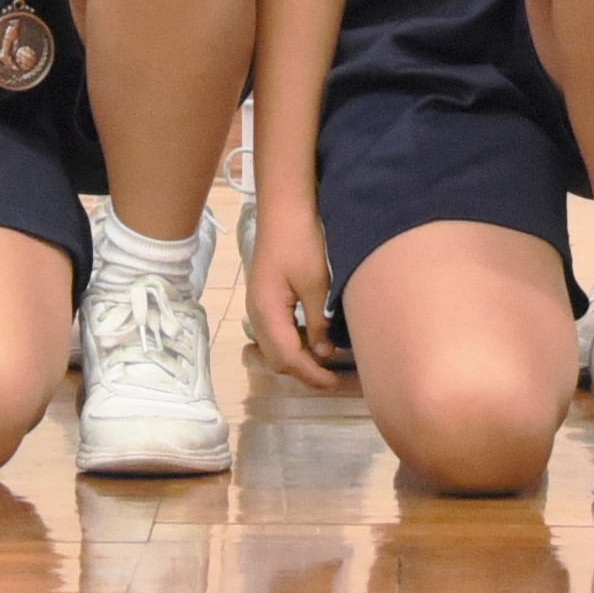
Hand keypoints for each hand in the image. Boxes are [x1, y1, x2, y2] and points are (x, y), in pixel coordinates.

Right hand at [250, 189, 351, 390]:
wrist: (284, 208)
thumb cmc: (301, 241)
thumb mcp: (316, 283)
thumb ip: (318, 321)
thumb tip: (324, 353)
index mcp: (267, 312)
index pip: (288, 358)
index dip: (312, 375)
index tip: (337, 384)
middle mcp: (256, 315)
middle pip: (277, 359)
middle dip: (304, 373)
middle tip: (336, 378)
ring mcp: (257, 306)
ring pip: (275, 348)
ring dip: (298, 360)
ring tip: (327, 365)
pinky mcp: (264, 299)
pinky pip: (276, 334)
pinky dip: (294, 344)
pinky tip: (314, 340)